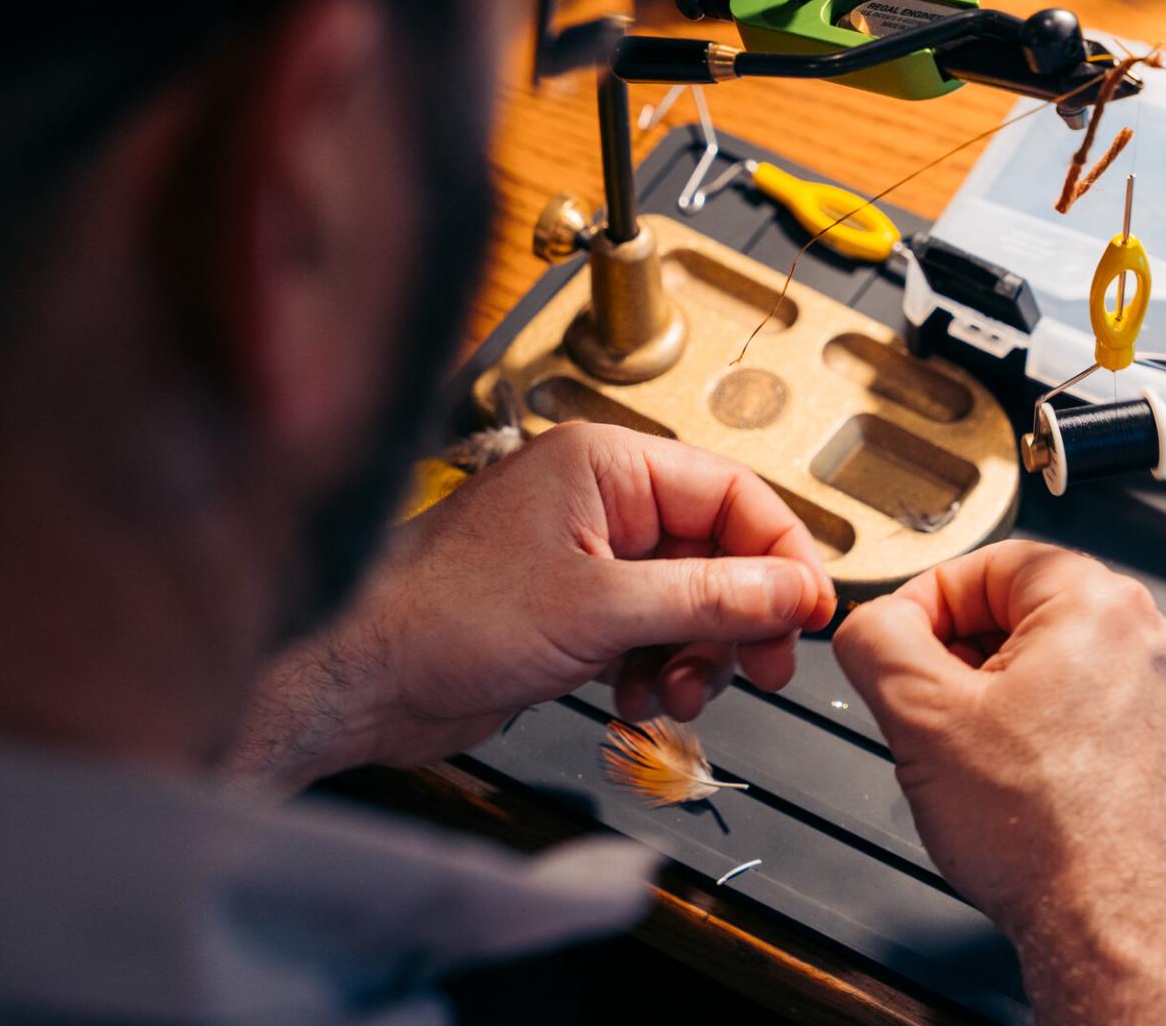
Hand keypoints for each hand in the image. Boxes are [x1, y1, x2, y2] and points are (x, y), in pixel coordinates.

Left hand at [223, 423, 835, 788]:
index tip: (809, 611)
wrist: (355, 681)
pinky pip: (649, 633)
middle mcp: (601, 502)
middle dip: (739, 618)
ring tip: (675, 692)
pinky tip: (636, 699)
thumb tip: (793, 590)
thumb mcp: (600, 609)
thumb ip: (710, 598)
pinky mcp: (570, 609)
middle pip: (718, 553)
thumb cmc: (439, 617)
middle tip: (760, 668)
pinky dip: (657, 669)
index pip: (734, 494)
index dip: (782, 555)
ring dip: (696, 655)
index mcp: (608, 465)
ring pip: (688, 601)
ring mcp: (586, 557)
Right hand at [833, 542, 1165, 1024]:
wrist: (1115, 930)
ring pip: (1056, 668)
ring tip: (971, 758)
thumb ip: (876, 640)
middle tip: (926, 709)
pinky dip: (1047, 737)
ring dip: (1000, 700)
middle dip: (962, 657)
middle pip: (1024, 614)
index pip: (988, 563)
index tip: (895, 645)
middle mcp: (1149, 637)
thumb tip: (868, 622)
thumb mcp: (919, 717)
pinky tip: (1018, 787)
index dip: (924, 604)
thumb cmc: (1046, 835)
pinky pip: (1092, 714)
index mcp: (1098, 602)